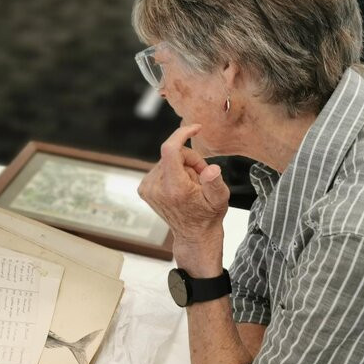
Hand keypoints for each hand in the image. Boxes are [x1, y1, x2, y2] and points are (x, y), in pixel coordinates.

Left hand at [137, 124, 229, 271]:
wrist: (193, 234)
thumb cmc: (208, 216)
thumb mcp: (220, 199)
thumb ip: (215, 182)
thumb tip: (210, 169)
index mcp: (174, 188)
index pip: (170, 149)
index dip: (182, 134)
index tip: (195, 128)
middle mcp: (156, 187)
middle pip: (173, 154)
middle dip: (190, 159)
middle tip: (201, 176)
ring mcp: (147, 188)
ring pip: (167, 160)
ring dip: (182, 167)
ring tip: (191, 185)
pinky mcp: (144, 188)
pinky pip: (161, 167)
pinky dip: (172, 172)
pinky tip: (180, 187)